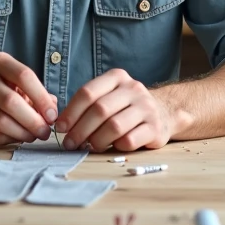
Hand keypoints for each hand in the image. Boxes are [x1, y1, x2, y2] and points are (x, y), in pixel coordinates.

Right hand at [0, 52, 57, 145]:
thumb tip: (53, 108)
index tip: (52, 115)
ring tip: (32, 136)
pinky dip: (8, 139)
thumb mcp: (12, 80)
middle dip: (33, 121)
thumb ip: (35, 91)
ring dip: (22, 133)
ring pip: (1, 121)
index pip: (24, 76)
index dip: (41, 98)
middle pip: (11, 102)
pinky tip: (16, 138)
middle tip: (45, 132)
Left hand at [56, 69, 174, 151]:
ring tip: (89, 147)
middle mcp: (133, 89)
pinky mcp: (155, 128)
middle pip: (100, 110)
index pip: (88, 93)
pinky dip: (116, 146)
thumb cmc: (126, 107)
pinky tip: (112, 147)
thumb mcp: (109, 96)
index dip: (71, 112)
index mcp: (117, 77)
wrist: (164, 112)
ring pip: (114, 126)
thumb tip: (61, 124)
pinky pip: (130, 140)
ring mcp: (146, 108)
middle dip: (80, 130)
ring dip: (96, 140)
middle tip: (70, 143)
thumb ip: (88, 104)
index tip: (60, 128)